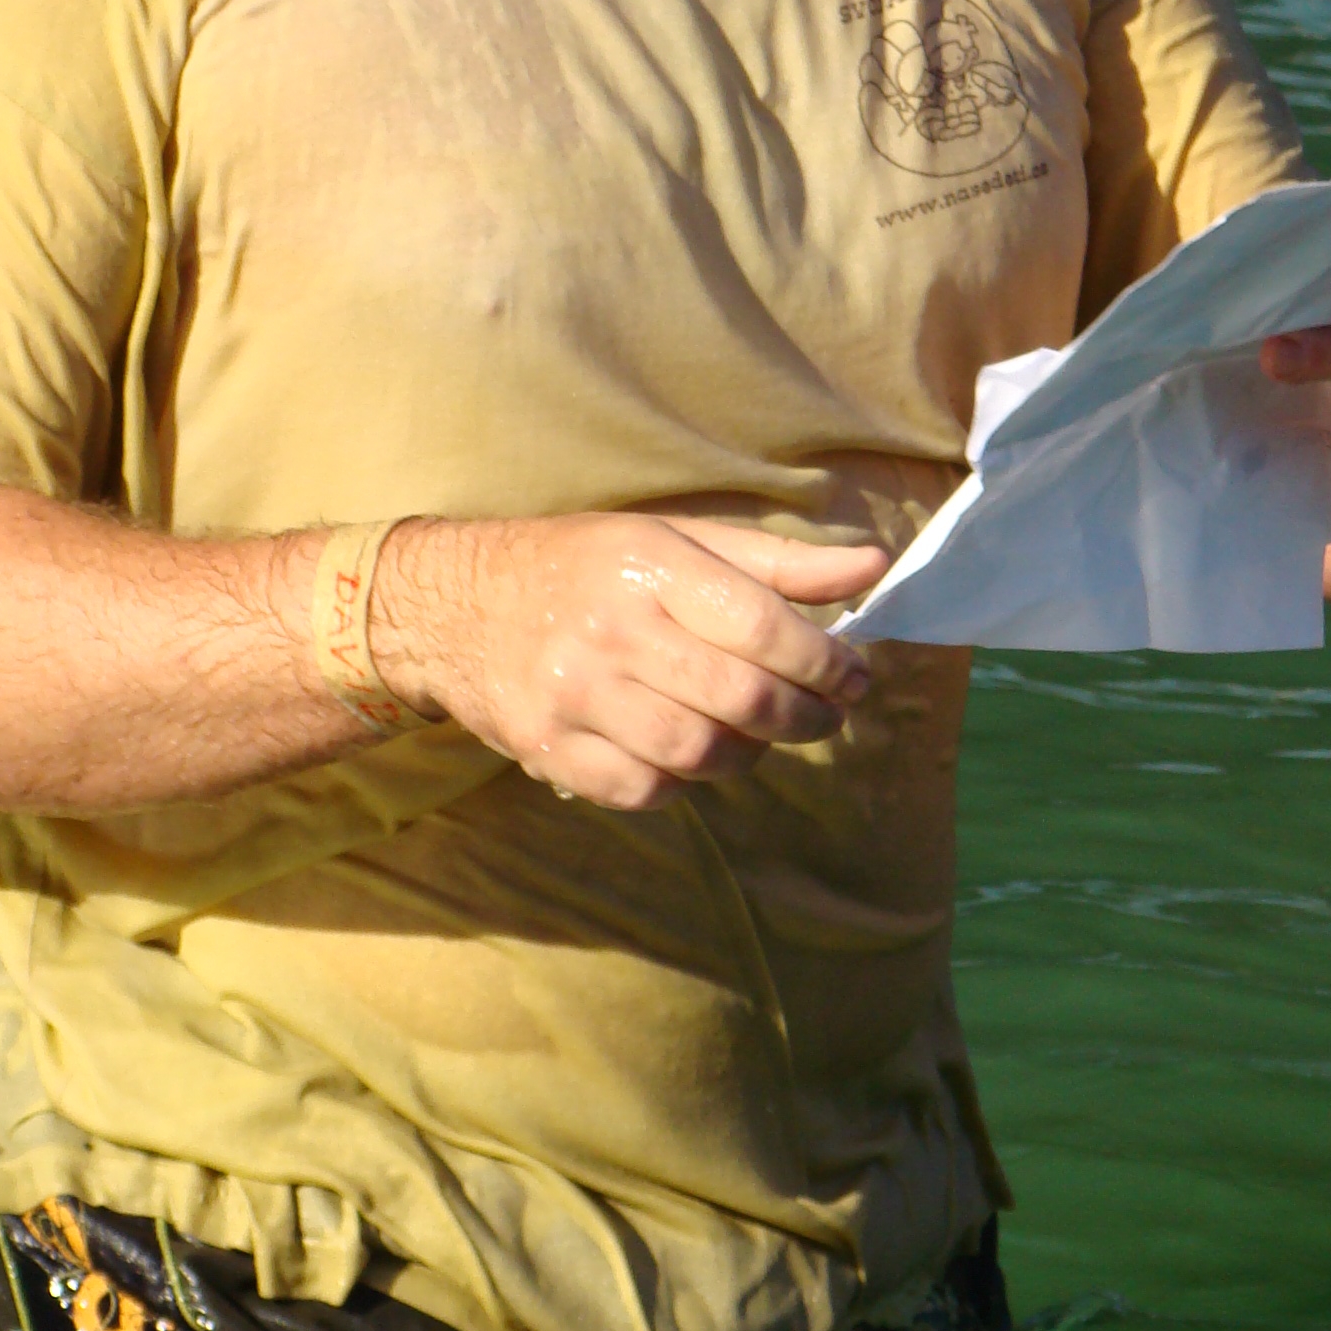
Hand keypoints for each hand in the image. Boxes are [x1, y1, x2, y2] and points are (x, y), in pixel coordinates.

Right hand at [381, 512, 885, 810]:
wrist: (456, 606)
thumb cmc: (586, 566)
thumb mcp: (678, 540)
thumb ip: (778, 562)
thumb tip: (874, 566)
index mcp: (651, 566)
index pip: (765, 626)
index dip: (827, 662)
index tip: (854, 676)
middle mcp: (612, 630)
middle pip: (742, 699)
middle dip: (805, 716)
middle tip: (825, 715)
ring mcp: (576, 696)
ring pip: (700, 754)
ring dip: (748, 753)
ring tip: (756, 732)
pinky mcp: (549, 749)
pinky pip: (646, 790)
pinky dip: (682, 780)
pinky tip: (686, 750)